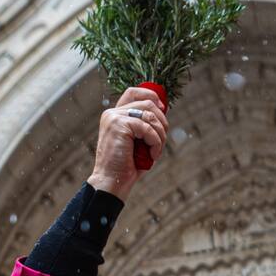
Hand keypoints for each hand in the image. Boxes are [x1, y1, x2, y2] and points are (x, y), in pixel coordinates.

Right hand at [87, 86, 168, 200]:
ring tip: (156, 151)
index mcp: (114, 115)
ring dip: (160, 134)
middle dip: (162, 121)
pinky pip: (148, 128)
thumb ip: (145, 125)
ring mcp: (114, 118)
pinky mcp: (119, 125)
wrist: (111, 183)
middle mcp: (112, 113)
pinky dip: (156, 142)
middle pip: (147, 102)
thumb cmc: (125, 166)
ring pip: (150, 114)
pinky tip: (152, 155)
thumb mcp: (137, 142)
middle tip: (162, 140)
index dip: (151, 95)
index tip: (163, 109)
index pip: (133, 92)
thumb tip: (163, 111)